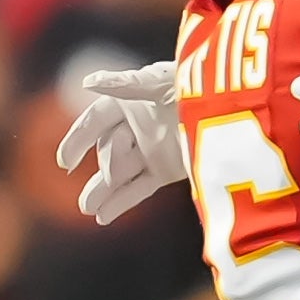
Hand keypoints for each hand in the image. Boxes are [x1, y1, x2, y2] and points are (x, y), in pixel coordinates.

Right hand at [57, 62, 184, 223]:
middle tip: (98, 190)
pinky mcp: (168, 170)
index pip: (95, 121)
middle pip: (110, 150)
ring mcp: (152, 149)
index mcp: (130, 100)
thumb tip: (87, 83)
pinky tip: (104, 217)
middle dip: (102, 170)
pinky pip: (140, 187)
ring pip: (121, 173)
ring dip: (103, 191)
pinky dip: (123, 201)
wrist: (235, 107)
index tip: (64, 162)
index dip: (78, 139)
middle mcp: (137, 126)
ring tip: (88, 209)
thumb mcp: (160, 83)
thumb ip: (124, 85)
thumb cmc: (195, 85)